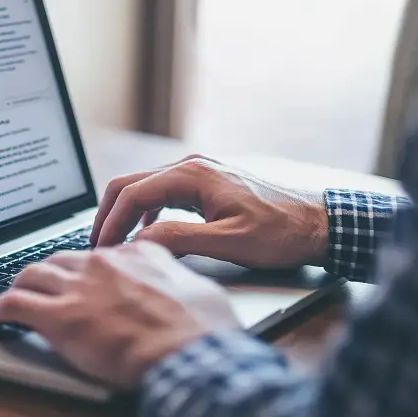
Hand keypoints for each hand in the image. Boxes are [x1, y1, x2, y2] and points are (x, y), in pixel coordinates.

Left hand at [0, 241, 239, 389]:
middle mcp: (101, 263)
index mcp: (135, 254)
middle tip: (41, 286)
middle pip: (60, 260)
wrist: (188, 351)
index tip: (81, 278)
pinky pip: (15, 305)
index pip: (98, 254)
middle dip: (48, 274)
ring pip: (33, 275)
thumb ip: (177, 280)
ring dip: (20, 286)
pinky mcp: (58, 317)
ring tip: (13, 296)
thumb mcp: (198, 288)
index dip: (85, 269)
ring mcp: (77, 287)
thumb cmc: (201, 329)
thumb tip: (179, 286)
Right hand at [90, 155, 328, 268]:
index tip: (101, 249)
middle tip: (98, 246)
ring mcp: (198, 174)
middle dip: (109, 215)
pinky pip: (163, 194)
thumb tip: (139, 242)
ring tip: (116, 243)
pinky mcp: (206, 185)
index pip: (133, 193)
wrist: (318, 224)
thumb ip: (180, 239)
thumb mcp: (230, 242)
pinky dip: (146, 214)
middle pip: (131, 184)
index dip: (111, 222)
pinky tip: (147, 236)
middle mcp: (191, 167)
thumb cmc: (281, 233)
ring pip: (145, 189)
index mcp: (193, 175)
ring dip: (126, 214)